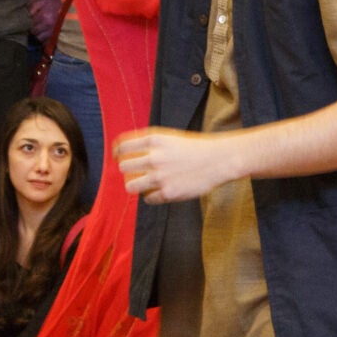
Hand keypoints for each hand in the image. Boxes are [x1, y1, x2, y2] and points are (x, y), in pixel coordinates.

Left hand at [115, 127, 242, 202]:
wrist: (218, 160)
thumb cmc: (195, 148)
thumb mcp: (170, 137)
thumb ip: (149, 144)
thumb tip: (125, 153)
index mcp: (154, 140)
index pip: (122, 147)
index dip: (117, 153)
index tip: (119, 158)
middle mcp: (154, 157)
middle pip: (123, 167)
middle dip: (127, 170)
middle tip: (136, 171)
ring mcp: (160, 177)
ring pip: (130, 186)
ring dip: (135, 185)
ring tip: (144, 184)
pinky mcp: (168, 193)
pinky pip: (147, 198)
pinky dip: (151, 196)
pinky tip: (161, 190)